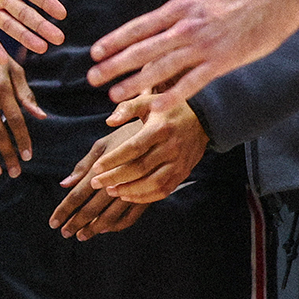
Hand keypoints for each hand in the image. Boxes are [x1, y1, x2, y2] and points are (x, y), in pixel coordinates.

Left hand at [48, 122, 149, 238]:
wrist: (165, 133)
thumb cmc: (128, 135)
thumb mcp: (103, 144)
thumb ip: (83, 165)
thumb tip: (64, 184)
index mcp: (103, 168)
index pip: (78, 194)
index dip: (65, 209)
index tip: (53, 222)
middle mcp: (117, 182)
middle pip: (92, 208)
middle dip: (76, 222)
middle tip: (64, 233)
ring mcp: (133, 191)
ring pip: (111, 217)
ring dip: (95, 227)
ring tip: (82, 236)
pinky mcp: (148, 197)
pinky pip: (131, 217)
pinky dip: (117, 225)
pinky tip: (106, 229)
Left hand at [84, 95, 208, 202]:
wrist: (202, 118)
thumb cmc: (167, 109)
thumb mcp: (148, 101)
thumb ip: (127, 109)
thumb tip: (109, 122)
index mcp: (159, 128)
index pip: (133, 148)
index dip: (113, 160)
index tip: (95, 168)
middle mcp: (171, 147)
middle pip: (140, 168)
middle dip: (115, 178)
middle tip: (96, 183)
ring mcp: (179, 162)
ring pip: (153, 184)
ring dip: (130, 191)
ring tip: (110, 191)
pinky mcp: (183, 172)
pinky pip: (164, 190)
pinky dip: (145, 197)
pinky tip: (128, 196)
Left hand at [87, 0, 298, 104]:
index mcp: (182, 6)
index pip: (140, 26)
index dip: (116, 40)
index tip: (96, 52)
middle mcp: (188, 28)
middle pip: (144, 49)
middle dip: (116, 65)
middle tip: (93, 78)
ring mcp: (205, 46)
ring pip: (163, 68)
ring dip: (136, 83)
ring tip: (114, 95)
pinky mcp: (225, 61)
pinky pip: (194, 82)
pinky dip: (174, 95)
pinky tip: (155, 107)